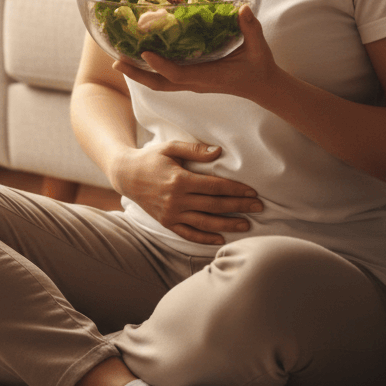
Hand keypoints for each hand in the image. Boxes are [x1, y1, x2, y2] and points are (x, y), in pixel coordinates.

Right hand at [110, 140, 262, 245]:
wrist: (126, 175)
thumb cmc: (150, 158)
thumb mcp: (170, 147)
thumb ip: (194, 150)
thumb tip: (219, 152)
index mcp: (179, 180)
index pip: (215, 187)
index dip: (236, 189)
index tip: (253, 192)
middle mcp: (176, 200)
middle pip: (214, 205)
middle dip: (239, 206)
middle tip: (260, 207)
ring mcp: (171, 214)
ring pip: (205, 223)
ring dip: (228, 224)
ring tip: (247, 224)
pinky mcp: (166, 223)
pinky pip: (188, 234)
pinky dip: (205, 238)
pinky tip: (221, 238)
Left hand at [114, 5, 275, 101]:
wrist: (263, 87)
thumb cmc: (259, 67)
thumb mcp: (258, 47)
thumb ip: (250, 28)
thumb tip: (243, 9)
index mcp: (209, 77)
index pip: (179, 75)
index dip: (160, 65)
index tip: (144, 54)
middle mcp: (195, 83)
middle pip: (159, 84)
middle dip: (136, 75)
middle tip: (115, 61)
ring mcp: (192, 84)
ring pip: (159, 83)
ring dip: (138, 74)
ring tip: (118, 61)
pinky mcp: (192, 81)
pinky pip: (165, 79)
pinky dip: (149, 71)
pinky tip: (138, 60)